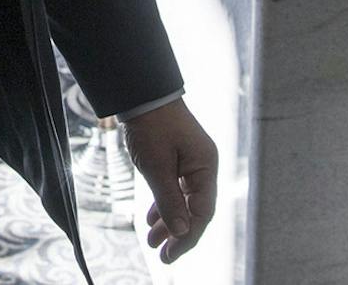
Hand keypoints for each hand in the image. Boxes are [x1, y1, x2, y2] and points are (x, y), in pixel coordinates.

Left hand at [123, 100, 217, 264]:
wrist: (142, 93)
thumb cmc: (152, 126)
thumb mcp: (158, 168)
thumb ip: (170, 201)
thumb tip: (182, 233)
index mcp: (206, 167)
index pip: (202, 212)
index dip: (187, 237)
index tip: (171, 254)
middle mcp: (203, 166)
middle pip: (195, 209)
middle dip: (178, 234)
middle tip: (162, 255)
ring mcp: (190, 161)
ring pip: (183, 200)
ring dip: (168, 221)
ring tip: (152, 241)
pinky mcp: (177, 157)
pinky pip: (175, 188)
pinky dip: (164, 204)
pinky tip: (152, 219)